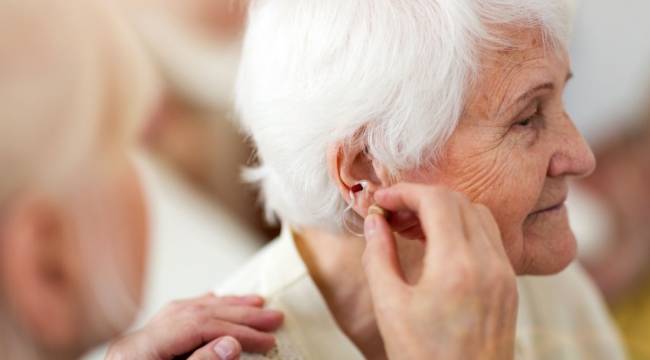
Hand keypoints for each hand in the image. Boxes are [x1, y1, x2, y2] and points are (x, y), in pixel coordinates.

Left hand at [106, 293, 282, 359]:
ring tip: (254, 304)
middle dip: (238, 315)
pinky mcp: (142, 350)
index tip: (266, 340)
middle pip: (195, 314)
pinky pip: (174, 318)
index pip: (197, 327)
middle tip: (273, 317)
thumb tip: (231, 342)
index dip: (236, 330)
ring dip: (224, 306)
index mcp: (138, 351)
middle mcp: (136, 341)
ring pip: (186, 311)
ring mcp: (137, 343)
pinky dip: (201, 309)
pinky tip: (216, 301)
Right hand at [362, 184, 517, 359]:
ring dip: (445, 210)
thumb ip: (379, 255)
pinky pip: (490, 238)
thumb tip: (375, 220)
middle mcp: (489, 263)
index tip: (382, 201)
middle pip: (459, 201)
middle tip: (393, 213)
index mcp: (457, 266)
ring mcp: (504, 274)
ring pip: (479, 214)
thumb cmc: (423, 358)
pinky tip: (438, 246)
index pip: (436, 200)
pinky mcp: (509, 285)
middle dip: (422, 198)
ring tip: (413, 227)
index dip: (405, 192)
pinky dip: (464, 228)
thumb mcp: (389, 306)